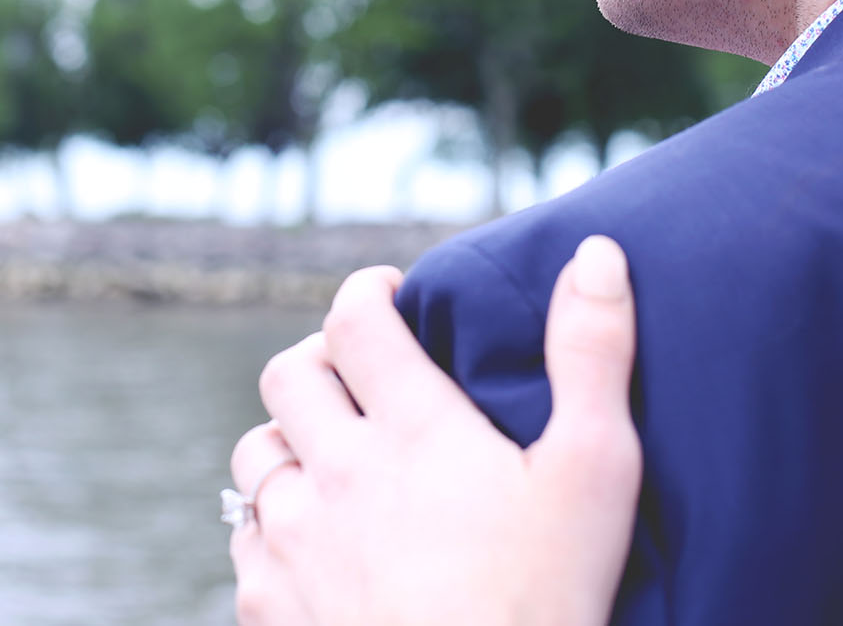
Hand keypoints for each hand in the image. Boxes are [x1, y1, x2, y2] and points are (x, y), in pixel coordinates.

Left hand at [228, 235, 641, 625]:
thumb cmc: (548, 603)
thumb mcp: (596, 475)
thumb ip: (594, 356)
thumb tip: (597, 252)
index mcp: (412, 428)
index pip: (354, 317)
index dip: (367, 292)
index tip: (389, 296)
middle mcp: (336, 471)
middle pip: (287, 375)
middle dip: (320, 361)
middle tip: (359, 376)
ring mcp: (291, 540)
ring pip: (256, 454)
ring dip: (291, 443)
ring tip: (335, 460)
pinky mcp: (266, 604)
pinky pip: (245, 537)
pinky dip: (274, 525)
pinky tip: (317, 544)